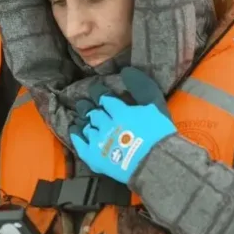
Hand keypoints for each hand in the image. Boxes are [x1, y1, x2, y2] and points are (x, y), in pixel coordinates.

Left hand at [69, 68, 175, 184]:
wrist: (156, 163)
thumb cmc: (159, 135)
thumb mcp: (155, 106)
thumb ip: (142, 88)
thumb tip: (126, 71)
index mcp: (120, 112)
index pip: (106, 100)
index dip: (100, 95)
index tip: (96, 91)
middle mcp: (106, 124)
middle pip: (94, 114)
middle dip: (90, 108)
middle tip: (83, 104)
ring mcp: (98, 141)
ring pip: (87, 128)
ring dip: (85, 122)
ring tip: (82, 119)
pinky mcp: (94, 157)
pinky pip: (80, 145)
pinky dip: (76, 137)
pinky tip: (74, 132)